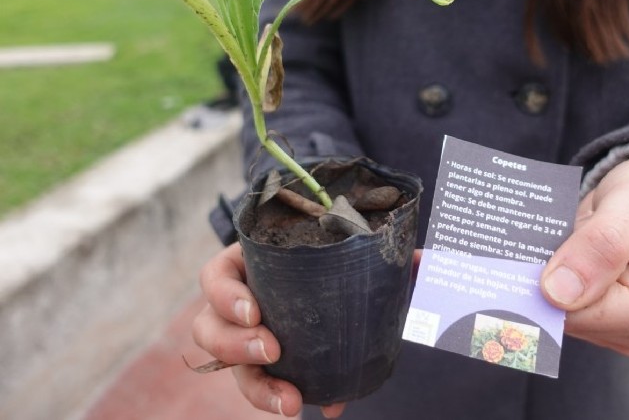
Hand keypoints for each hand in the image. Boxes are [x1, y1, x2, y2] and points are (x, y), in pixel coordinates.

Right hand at [192, 243, 345, 417]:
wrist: (329, 265)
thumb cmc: (319, 248)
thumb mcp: (320, 243)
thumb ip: (347, 255)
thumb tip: (400, 263)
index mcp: (240, 266)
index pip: (214, 278)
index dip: (226, 298)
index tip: (254, 313)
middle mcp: (231, 305)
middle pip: (208, 329)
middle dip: (236, 346)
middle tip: (271, 351)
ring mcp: (242, 336)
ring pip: (228, 368)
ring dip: (259, 388)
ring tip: (291, 401)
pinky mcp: (260, 364)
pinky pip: (264, 387)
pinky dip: (288, 399)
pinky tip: (328, 405)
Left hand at [540, 152, 628, 355]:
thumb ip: (601, 244)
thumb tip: (556, 292)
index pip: (583, 316)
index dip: (547, 290)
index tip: (522, 259)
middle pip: (570, 319)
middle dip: (547, 282)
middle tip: (539, 243)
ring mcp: (626, 330)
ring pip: (562, 315)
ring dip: (547, 280)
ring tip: (556, 244)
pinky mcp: (607, 321)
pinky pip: (565, 308)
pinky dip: (553, 280)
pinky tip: (556, 256)